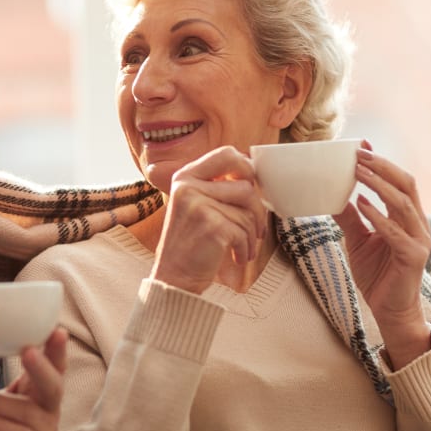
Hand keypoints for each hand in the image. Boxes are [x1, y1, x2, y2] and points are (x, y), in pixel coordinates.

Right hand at [151, 146, 267, 292]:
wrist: (173, 276)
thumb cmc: (191, 242)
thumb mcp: (196, 205)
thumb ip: (216, 186)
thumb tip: (253, 170)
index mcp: (185, 177)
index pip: (226, 154)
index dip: (247, 167)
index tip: (251, 187)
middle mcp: (188, 187)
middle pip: (246, 186)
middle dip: (256, 211)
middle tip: (254, 227)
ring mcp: (198, 205)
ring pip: (248, 212)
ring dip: (252, 234)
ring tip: (242, 247)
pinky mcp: (211, 225)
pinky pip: (244, 231)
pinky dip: (245, 248)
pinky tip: (236, 257)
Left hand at [333, 143, 430, 368]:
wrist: (388, 309)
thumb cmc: (377, 273)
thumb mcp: (357, 240)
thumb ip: (349, 218)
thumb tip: (333, 197)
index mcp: (407, 217)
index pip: (399, 182)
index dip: (383, 163)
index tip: (362, 146)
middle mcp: (417, 224)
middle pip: (406, 185)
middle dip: (382, 167)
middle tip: (359, 154)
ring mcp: (418, 240)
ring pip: (402, 204)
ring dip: (378, 186)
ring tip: (358, 173)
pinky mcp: (412, 257)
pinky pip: (395, 233)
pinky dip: (378, 217)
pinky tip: (362, 205)